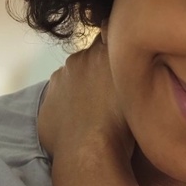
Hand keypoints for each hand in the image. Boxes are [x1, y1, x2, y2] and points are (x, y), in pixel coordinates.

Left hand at [37, 31, 132, 166]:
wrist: (90, 151)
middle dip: (98, 69)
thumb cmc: (123, 122)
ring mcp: (59, 80)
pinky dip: (68, 105)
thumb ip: (132, 63)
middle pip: (90, 58)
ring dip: (82, 88)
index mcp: (100, 51)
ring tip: (95, 111)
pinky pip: (60, 97)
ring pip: (74, 78)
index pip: (109, 34)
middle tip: (111, 92)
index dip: (117, 48)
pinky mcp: (46, 101)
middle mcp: (77, 59)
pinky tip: (81, 122)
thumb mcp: (138, 87)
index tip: (124, 62)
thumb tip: (127, 52)